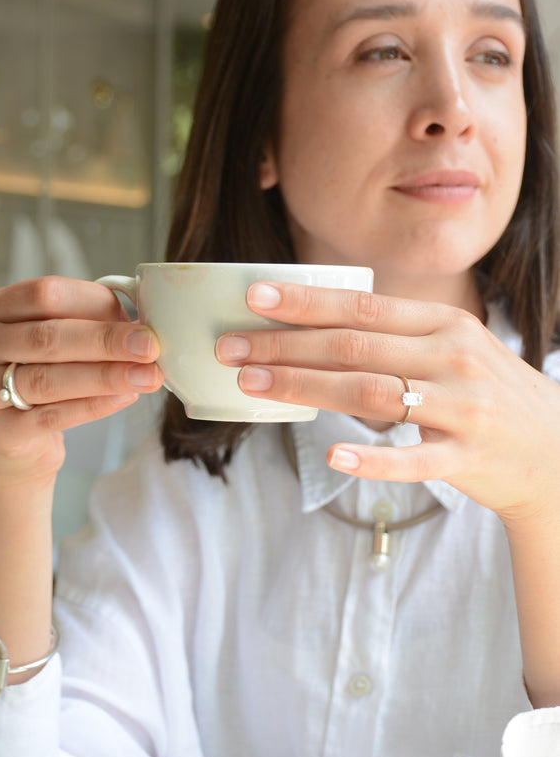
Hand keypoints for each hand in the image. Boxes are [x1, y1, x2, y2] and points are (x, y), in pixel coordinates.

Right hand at [0, 276, 163, 477]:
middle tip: (150, 346)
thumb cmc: (33, 379)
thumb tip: (138, 325)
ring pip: (49, 379)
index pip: (43, 294)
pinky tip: (124, 397)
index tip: (136, 317)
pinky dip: (93, 405)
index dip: (95, 303)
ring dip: (107, 375)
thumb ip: (78, 325)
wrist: (7, 445)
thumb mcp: (44, 344)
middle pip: (47, 337)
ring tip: (148, 376)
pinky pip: (52, 417)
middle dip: (106, 341)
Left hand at [215, 281, 559, 522]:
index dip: (307, 301)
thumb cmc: (487, 395)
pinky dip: (371, 458)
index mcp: (444, 325)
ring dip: (304, 388)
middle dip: (284, 346)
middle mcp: (453, 358)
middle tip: (230, 349)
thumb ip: (396, 338)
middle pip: (355, 346)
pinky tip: (331, 454)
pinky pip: (413, 458)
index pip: (364, 306)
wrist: (554, 451)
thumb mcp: (452, 350)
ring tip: (253, 386)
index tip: (254, 298)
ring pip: (372, 393)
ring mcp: (462, 408)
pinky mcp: (467, 457)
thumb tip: (317, 333)